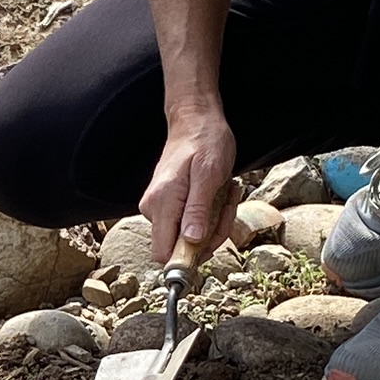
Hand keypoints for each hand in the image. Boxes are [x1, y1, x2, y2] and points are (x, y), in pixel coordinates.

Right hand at [137, 104, 239, 265]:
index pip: (164, 254)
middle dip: (210, 236)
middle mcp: (154, 209)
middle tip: (226, 206)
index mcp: (163, 203)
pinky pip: (190, 224)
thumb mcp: (209, 174)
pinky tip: (217, 195)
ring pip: (189, 238)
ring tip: (223, 194)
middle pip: (180, 248)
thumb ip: (199, 210)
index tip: (211, 240)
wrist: (196, 121)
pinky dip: (209, 215)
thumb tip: (192, 242)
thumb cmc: (205, 141)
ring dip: (214, 223)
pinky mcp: (167, 206)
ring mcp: (158, 208)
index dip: (188, 258)